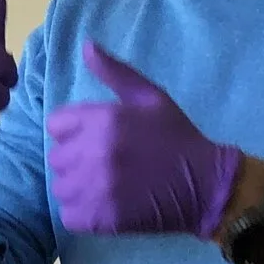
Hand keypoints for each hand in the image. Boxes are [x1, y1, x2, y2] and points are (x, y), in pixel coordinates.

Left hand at [47, 42, 240, 236]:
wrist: (207, 185)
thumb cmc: (178, 138)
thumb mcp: (150, 97)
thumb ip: (115, 72)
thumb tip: (86, 46)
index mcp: (104, 119)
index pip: (56, 125)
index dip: (74, 131)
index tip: (96, 138)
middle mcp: (95, 152)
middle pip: (57, 157)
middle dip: (77, 159)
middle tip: (107, 164)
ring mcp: (96, 187)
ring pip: (61, 187)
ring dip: (78, 188)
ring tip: (107, 186)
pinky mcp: (101, 217)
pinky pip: (70, 215)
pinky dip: (83, 214)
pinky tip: (106, 206)